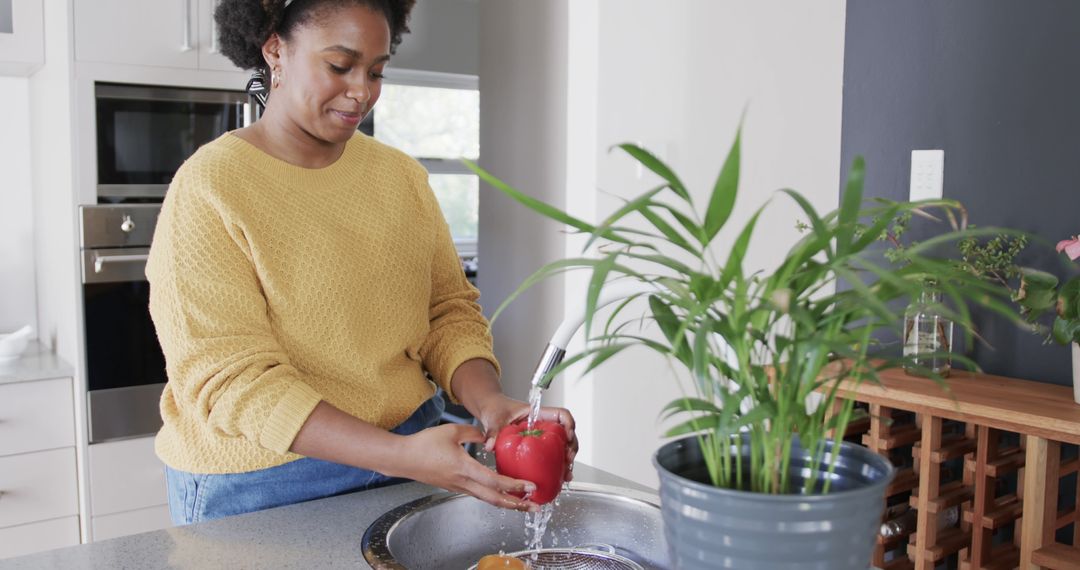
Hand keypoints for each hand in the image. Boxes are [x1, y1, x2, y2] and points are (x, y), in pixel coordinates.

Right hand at [392, 423, 539, 511]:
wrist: (403, 458)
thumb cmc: (423, 444)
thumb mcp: (452, 430)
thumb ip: (473, 432)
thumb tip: (488, 435)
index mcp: (464, 468)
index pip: (494, 481)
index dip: (513, 486)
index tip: (529, 487)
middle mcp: (463, 482)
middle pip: (494, 498)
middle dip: (516, 504)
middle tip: (533, 507)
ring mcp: (458, 486)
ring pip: (487, 498)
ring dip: (506, 502)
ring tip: (522, 504)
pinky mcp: (454, 486)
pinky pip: (478, 494)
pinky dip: (493, 496)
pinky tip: (501, 494)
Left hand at [474, 394, 577, 482]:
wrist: (491, 411)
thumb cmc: (496, 409)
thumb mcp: (495, 419)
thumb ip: (493, 431)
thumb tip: (490, 445)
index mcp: (538, 414)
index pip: (561, 414)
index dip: (568, 424)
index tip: (568, 436)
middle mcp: (544, 425)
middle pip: (567, 433)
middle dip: (571, 447)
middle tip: (568, 460)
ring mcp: (542, 437)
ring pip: (562, 446)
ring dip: (567, 460)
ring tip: (566, 473)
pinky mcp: (537, 448)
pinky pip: (552, 456)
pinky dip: (557, 466)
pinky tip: (558, 477)